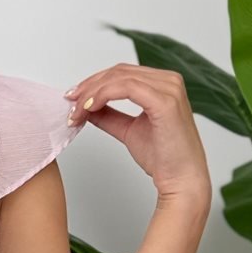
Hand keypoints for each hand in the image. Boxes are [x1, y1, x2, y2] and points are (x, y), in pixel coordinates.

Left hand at [65, 64, 210, 203]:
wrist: (182, 180)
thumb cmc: (164, 159)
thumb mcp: (128, 131)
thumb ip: (109, 116)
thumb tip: (86, 107)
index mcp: (164, 84)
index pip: (122, 73)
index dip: (94, 83)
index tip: (73, 99)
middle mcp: (170, 81)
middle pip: (118, 72)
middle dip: (89, 86)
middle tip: (70, 103)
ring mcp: (169, 89)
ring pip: (119, 78)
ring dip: (92, 92)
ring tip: (76, 111)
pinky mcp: (165, 102)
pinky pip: (126, 88)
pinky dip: (103, 95)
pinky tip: (89, 108)